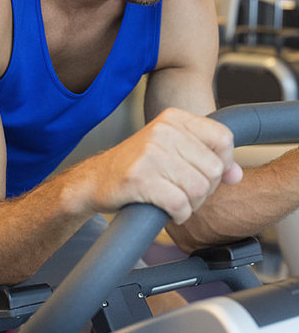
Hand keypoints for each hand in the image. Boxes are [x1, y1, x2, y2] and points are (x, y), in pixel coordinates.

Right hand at [89, 107, 239, 223]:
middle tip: (184, 191)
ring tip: (174, 199)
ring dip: (191, 204)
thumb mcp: (174, 150)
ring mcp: (151, 153)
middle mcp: (163, 130)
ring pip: (199, 189)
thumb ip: (207, 157)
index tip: (206, 174)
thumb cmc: (139, 165)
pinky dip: (179, 214)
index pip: (223, 138)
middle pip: (213, 169)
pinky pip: (180, 204)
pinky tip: (168, 210)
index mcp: (174, 118)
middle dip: (205, 190)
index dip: (223, 163)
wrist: (96, 179)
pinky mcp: (140, 178)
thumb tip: (236, 174)